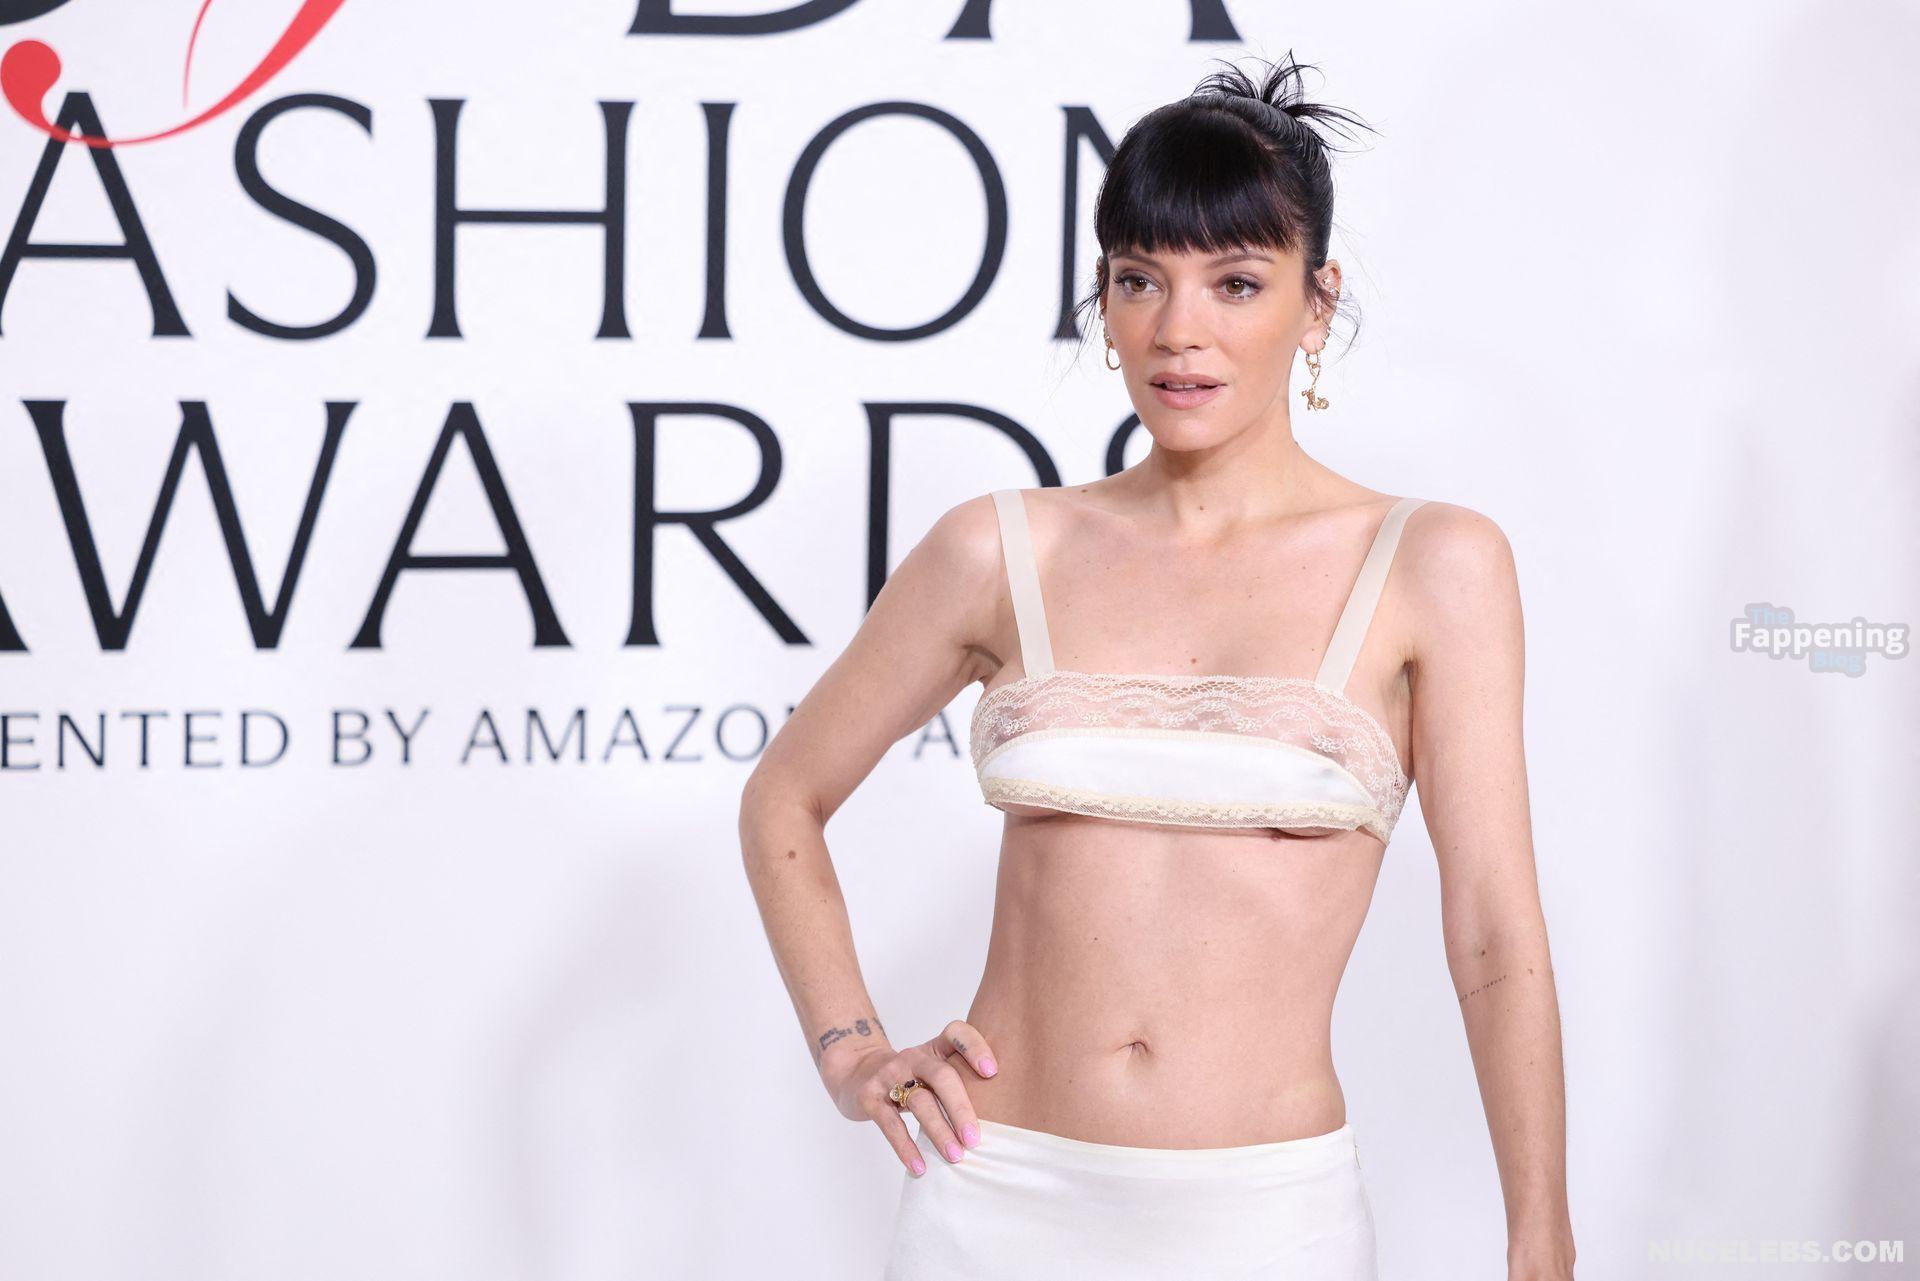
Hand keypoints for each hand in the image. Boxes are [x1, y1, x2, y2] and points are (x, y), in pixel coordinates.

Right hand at [821, 1018, 998, 1175]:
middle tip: (975, 1139)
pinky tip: (920, 1167)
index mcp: (934, 1048)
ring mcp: (889, 1074)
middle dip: (961, 1109)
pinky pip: (890, 1124)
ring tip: (955, 1157)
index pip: (956, 1034)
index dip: (975, 1048)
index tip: (992, 1072)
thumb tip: (1001, 1123)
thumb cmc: (909, 1077)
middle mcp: (913, 1057)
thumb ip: (959, 1083)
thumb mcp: (932, 1070)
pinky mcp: (869, 1096)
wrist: (855, 1072)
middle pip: (942, 1077)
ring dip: (939, 1132)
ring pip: (919, 1102)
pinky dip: (906, 1147)